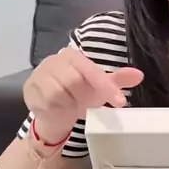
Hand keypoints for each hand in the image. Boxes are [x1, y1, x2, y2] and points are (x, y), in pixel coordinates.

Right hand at [23, 46, 143, 142]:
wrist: (53, 112)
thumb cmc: (78, 95)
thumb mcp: (100, 88)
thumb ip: (118, 80)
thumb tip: (139, 75)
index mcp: (73, 56)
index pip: (92, 70)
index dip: (106, 87)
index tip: (120, 103)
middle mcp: (54, 61)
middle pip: (74, 81)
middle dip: (82, 97)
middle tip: (83, 104)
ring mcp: (39, 74)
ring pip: (59, 92)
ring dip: (69, 104)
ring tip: (70, 105)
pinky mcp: (29, 89)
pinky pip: (47, 102)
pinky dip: (57, 110)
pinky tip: (58, 109)